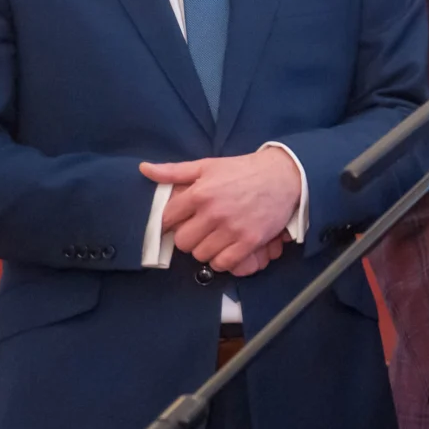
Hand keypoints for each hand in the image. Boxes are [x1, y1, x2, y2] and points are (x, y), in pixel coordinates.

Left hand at [143, 150, 301, 273]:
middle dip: (189, 238)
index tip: (181, 221)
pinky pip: (223, 263)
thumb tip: (144, 169)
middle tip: (200, 230)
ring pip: (201, 254)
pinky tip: (227, 248)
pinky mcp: (250, 241)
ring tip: (215, 238)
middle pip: (183, 242)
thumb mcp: (208, 165)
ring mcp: (232, 229)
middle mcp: (214, 212)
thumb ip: (175, 171)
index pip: (168, 219)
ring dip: (205, 249)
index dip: (172, 222)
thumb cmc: (244, 170)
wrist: (284, 176)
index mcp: (200, 193)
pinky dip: (222, 260)